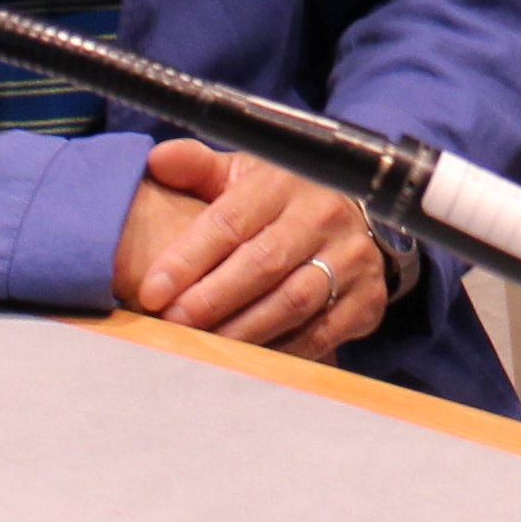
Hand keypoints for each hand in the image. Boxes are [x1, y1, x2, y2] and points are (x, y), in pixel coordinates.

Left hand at [112, 136, 384, 360]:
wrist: (356, 217)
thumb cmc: (282, 200)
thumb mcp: (243, 174)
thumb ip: (199, 168)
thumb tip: (157, 159)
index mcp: (284, 182)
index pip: (230, 220)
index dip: (188, 258)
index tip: (152, 291)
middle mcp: (324, 216)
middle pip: (262, 264)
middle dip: (212, 299)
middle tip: (173, 325)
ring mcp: (351, 259)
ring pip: (292, 302)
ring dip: (243, 330)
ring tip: (204, 349)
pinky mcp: (368, 299)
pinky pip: (321, 334)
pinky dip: (281, 352)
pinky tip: (247, 362)